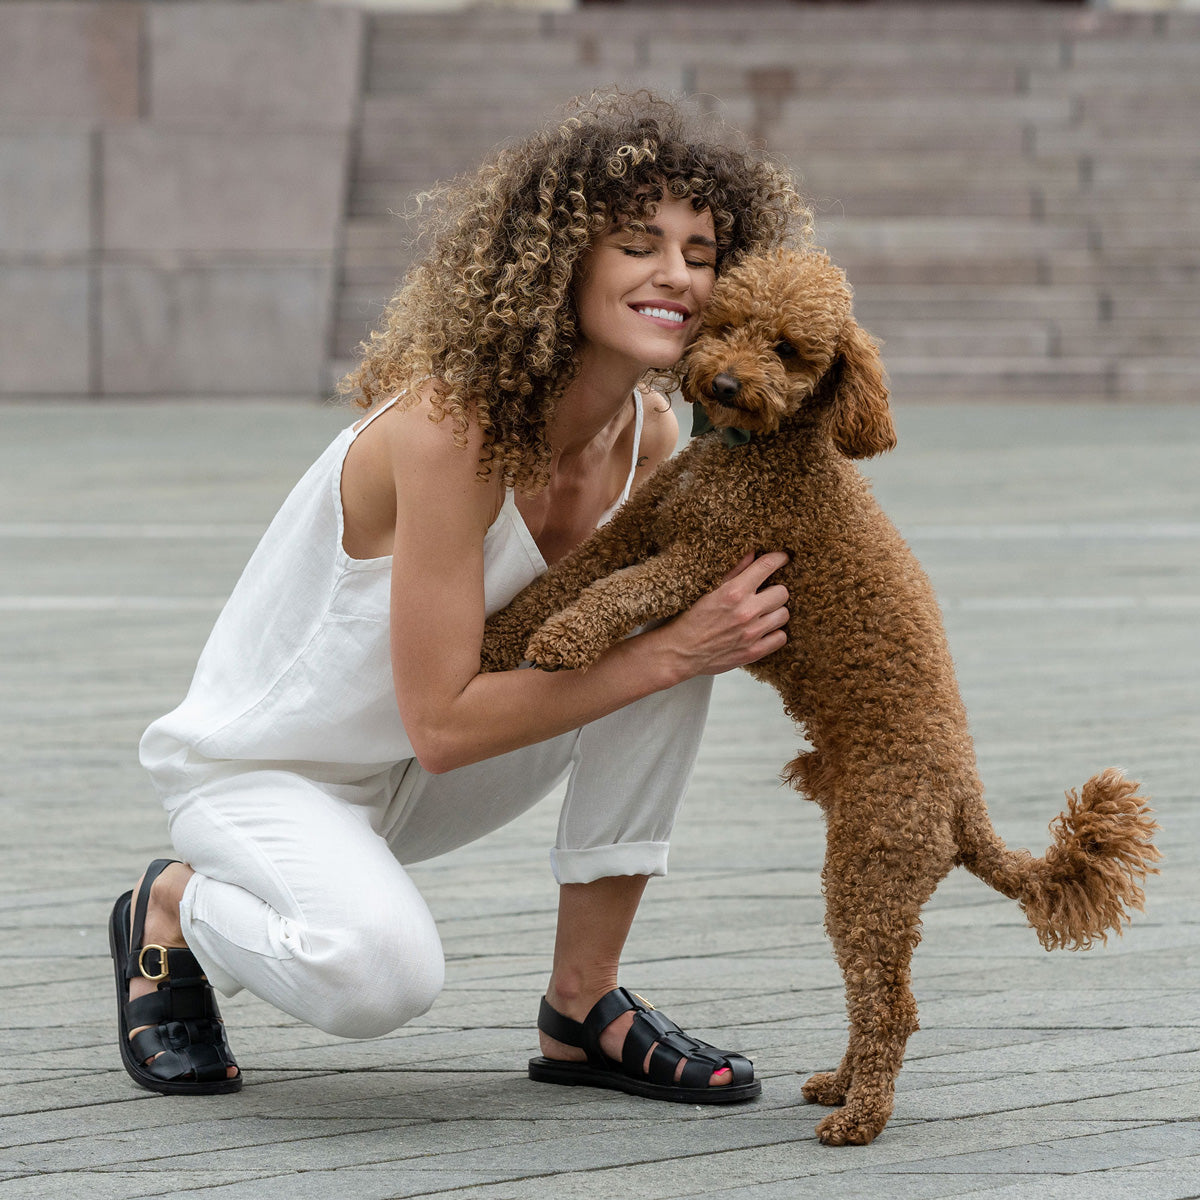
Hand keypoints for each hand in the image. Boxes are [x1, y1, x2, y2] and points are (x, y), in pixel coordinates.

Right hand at [654, 551, 789, 679]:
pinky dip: (775, 633)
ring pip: (784, 614)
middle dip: (775, 590)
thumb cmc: (690, 620)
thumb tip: (752, 554)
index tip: (782, 559)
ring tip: (764, 613)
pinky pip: (780, 638)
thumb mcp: (707, 590)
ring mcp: (751, 633)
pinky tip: (764, 630)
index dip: (778, 559)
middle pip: (782, 592)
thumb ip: (733, 571)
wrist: (680, 652)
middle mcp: (746, 611)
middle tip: (766, 594)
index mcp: (733, 592)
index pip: (766, 566)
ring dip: (776, 612)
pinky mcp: (753, 652)